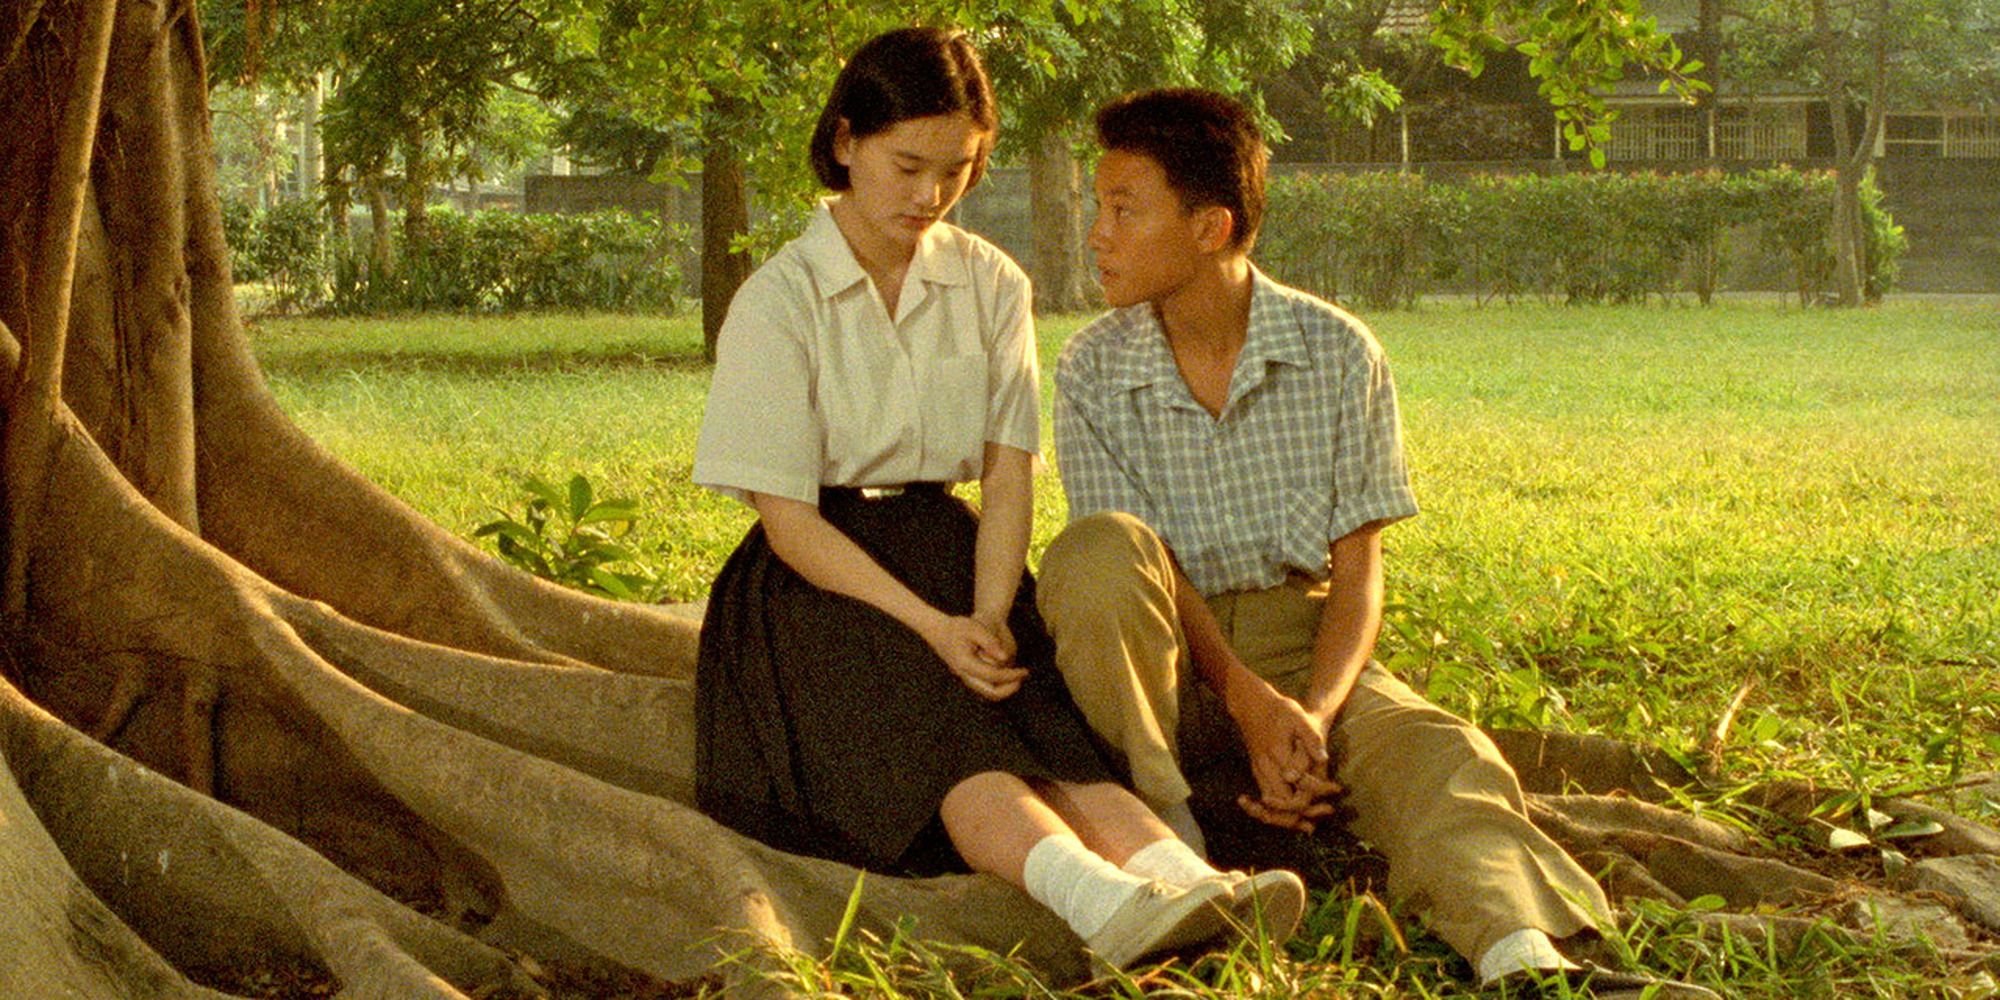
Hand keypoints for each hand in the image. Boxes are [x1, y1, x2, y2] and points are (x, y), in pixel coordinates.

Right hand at [921, 614, 1027, 701]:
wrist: (939, 630)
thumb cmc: (958, 626)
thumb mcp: (975, 628)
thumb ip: (990, 642)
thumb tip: (1004, 657)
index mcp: (966, 664)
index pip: (993, 676)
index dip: (1011, 675)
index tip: (1024, 671)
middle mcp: (964, 675)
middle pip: (990, 693)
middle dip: (1009, 689)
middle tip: (1021, 677)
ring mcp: (965, 678)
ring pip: (987, 693)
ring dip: (1004, 689)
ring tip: (1017, 677)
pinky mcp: (967, 676)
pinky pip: (984, 687)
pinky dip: (997, 685)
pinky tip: (1007, 675)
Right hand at [1228, 676, 1341, 832]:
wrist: (1252, 706)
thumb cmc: (1279, 710)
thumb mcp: (1298, 717)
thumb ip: (1311, 738)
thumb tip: (1323, 759)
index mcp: (1278, 754)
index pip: (1299, 784)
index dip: (1320, 790)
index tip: (1337, 788)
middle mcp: (1266, 767)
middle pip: (1283, 804)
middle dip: (1307, 811)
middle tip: (1329, 810)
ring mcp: (1259, 771)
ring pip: (1271, 807)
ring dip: (1291, 819)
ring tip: (1312, 825)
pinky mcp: (1257, 773)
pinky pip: (1266, 801)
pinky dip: (1279, 814)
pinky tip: (1295, 818)